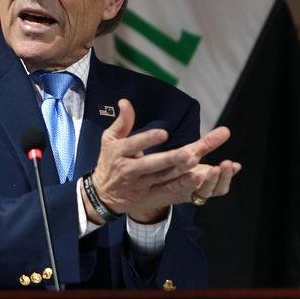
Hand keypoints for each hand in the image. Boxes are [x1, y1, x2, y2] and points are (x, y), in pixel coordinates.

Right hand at [85, 99, 239, 223]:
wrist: (103, 194)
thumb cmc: (110, 160)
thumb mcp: (110, 139)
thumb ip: (122, 121)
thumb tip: (125, 102)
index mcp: (119, 152)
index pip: (134, 145)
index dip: (148, 139)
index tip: (164, 133)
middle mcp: (129, 170)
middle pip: (151, 164)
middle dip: (169, 159)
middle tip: (187, 153)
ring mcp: (140, 185)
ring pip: (162, 178)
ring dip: (180, 171)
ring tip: (195, 162)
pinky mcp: (149, 197)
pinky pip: (167, 191)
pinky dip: (181, 186)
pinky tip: (196, 178)